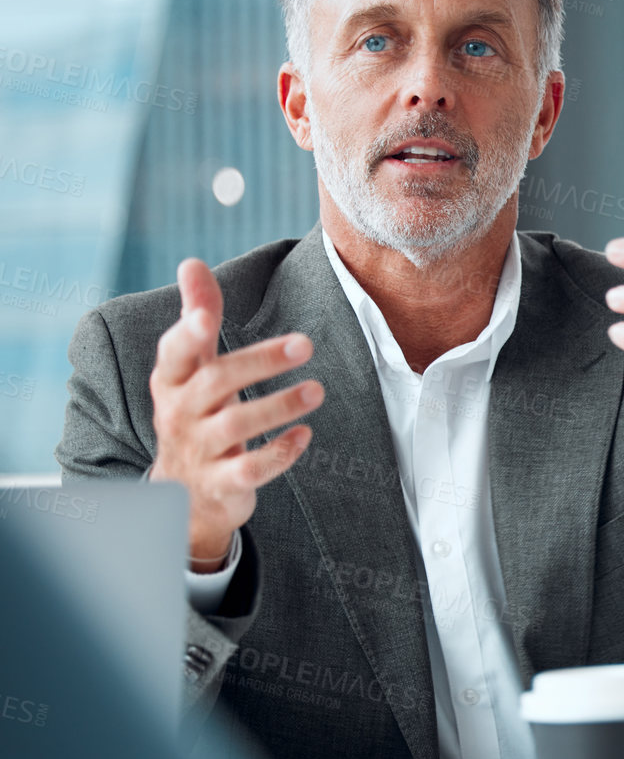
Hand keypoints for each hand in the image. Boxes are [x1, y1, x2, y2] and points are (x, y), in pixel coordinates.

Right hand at [146, 258, 322, 568]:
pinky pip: (251, 469)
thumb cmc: (194, 414)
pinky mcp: (223, 483)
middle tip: (304, 344)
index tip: (204, 316)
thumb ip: (197, 317)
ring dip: (279, 405)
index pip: (174, 353)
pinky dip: (279, 452)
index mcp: (172, 381)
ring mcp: (200, 451)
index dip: (187, 333)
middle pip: (217, 383)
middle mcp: (180, 414)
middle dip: (259, 362)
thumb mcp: (191, 369)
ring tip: (316, 390)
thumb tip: (191, 263)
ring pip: (237, 426)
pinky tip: (305, 435)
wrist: (182, 494)